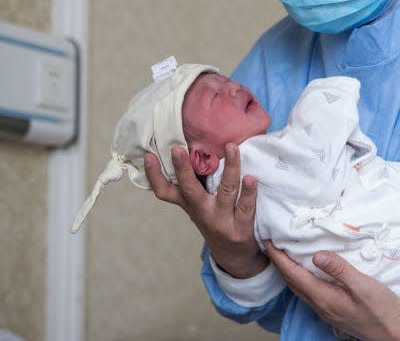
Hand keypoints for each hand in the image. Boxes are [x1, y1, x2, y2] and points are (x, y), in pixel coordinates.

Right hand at [144, 144, 267, 277]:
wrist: (233, 255)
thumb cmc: (216, 219)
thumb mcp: (199, 204)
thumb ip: (196, 181)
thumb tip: (196, 144)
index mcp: (189, 204)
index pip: (165, 192)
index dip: (154, 176)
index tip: (148, 155)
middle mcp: (202, 211)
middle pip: (190, 190)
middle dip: (183, 169)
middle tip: (177, 149)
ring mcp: (221, 220)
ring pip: (226, 191)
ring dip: (230, 168)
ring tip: (232, 147)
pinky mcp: (240, 228)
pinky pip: (246, 207)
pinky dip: (249, 192)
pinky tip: (251, 178)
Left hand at [263, 241, 399, 340]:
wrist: (395, 333)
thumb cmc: (382, 309)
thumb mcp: (363, 285)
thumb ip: (339, 269)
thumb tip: (316, 255)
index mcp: (324, 298)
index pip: (294, 275)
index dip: (279, 259)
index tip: (268, 242)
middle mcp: (321, 306)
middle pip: (292, 283)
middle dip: (279, 264)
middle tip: (271, 245)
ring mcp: (327, 310)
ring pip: (300, 289)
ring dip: (289, 273)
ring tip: (284, 256)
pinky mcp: (334, 311)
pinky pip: (309, 293)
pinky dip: (301, 280)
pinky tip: (307, 273)